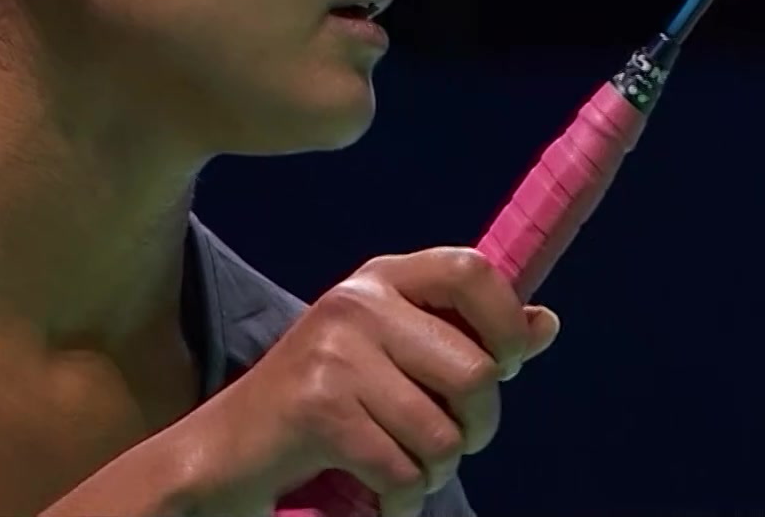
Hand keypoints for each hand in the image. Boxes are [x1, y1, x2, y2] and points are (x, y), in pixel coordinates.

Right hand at [173, 247, 560, 516]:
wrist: (218, 456)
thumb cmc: (320, 411)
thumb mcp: (395, 361)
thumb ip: (466, 341)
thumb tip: (546, 322)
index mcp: (379, 280)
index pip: (473, 269)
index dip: (507, 323)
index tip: (506, 366)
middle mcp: (357, 301)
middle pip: (477, 371)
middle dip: (474, 429)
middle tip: (435, 444)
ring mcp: (335, 351)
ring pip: (444, 434)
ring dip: (430, 473)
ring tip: (392, 467)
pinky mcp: (318, 407)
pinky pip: (403, 471)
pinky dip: (396, 502)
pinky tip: (369, 494)